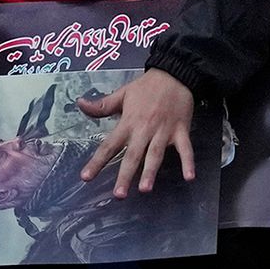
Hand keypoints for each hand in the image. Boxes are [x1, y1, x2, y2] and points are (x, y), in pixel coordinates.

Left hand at [76, 66, 201, 195]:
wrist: (174, 73)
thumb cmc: (146, 86)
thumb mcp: (122, 93)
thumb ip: (102, 105)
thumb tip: (80, 104)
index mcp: (128, 122)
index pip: (109, 145)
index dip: (97, 161)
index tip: (86, 177)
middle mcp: (144, 129)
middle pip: (133, 155)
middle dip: (125, 175)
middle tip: (119, 194)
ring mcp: (163, 131)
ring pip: (156, 154)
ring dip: (151, 171)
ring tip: (145, 189)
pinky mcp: (181, 130)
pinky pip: (186, 149)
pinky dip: (188, 162)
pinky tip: (189, 177)